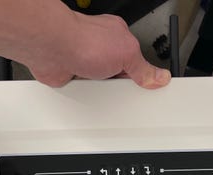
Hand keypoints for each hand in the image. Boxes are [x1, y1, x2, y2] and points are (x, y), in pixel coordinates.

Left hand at [25, 11, 171, 88]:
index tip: (148, 89)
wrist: (52, 48)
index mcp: (119, 39)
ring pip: (104, 87)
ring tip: (105, 91)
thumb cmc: (83, 41)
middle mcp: (102, 51)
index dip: (142, 76)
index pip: (137, 62)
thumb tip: (159, 76)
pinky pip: (88, 93)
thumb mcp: (127, 54)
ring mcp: (88, 65)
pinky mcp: (75, 77)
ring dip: (105, 92)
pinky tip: (91, 95)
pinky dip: (89, 97)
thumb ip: (144, 68)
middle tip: (124, 92)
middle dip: (122, 86)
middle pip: (121, 76)